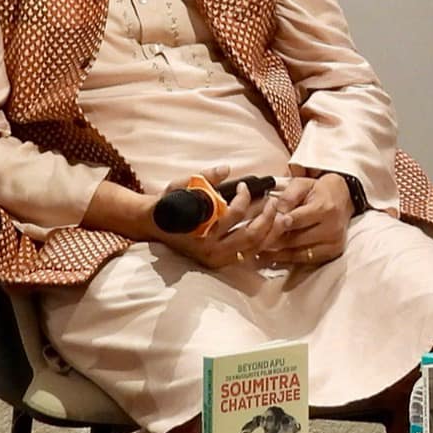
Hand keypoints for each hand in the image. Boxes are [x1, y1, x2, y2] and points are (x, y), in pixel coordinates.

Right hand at [154, 165, 285, 271]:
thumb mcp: (180, 186)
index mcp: (201, 231)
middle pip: (250, 235)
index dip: (244, 198)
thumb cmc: (167, 205)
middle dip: (267, 216)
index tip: (244, 186)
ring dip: (270, 230)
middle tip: (273, 201)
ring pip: (254, 247)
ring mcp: (217, 259)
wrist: (152, 226)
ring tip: (280, 214)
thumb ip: (205, 178)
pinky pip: (249, 254)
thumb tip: (226, 168)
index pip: (232, 215)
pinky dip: (263, 242)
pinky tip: (272, 229)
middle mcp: (210, 250)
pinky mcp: (221, 263)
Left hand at [257, 174, 352, 267]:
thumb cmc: (318, 191)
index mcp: (324, 208)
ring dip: (277, 253)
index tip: (260, 231)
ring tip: (258, 251)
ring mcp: (333, 242)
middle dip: (272, 241)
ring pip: (298, 252)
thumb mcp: (302, 184)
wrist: (342, 198)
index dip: (275, 226)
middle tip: (252, 244)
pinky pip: (306, 260)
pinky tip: (273, 257)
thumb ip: (288, 196)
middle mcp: (332, 227)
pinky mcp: (332, 252)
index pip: (294, 221)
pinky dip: (288, 259)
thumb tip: (276, 212)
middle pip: (295, 239)